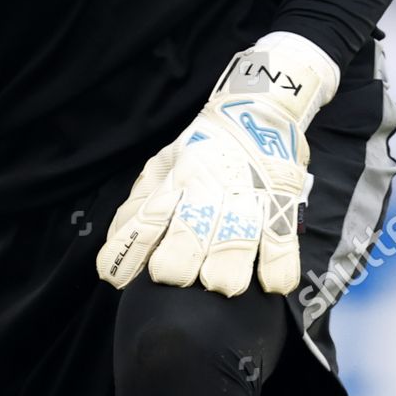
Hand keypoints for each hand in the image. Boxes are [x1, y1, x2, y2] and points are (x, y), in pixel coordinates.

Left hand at [96, 32, 338, 297]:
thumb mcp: (164, 164)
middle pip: (192, 227)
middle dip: (180, 258)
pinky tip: (270, 285)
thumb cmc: (204, 146)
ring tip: (220, 286)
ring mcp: (248, 196)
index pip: (148, 218)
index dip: (129, 249)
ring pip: (238, 236)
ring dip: (228, 265)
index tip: (113, 277)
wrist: (258, 109)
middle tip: (172, 278)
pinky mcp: (282, 202)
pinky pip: (283, 239)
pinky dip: (279, 266)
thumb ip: (140, 205)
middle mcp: (210, 188)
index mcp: (178, 179)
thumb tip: (116, 242)